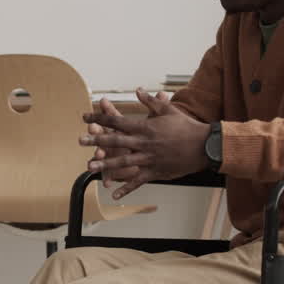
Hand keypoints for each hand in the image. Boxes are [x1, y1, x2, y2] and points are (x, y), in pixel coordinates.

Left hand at [81, 88, 210, 198]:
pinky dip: (125, 188)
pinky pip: (138, 181)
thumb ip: (150, 101)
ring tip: (89, 166)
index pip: (117, 121)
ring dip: (105, 164)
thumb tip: (137, 90)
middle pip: (115, 141)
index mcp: (145, 127)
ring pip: (123, 162)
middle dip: (96, 140)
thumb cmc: (186, 126)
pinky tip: (112, 193)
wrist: (204, 145)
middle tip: (80, 140)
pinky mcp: (155, 171)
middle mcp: (144, 142)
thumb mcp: (168, 110)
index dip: (99, 118)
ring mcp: (149, 158)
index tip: (85, 116)